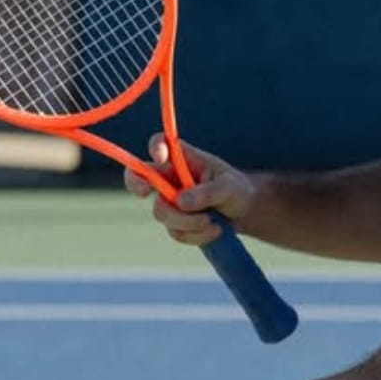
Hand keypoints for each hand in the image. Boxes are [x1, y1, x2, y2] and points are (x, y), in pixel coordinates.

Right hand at [123, 134, 252, 247]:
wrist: (243, 214)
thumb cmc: (237, 190)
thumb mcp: (230, 187)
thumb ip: (208, 192)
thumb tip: (181, 202)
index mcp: (183, 158)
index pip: (161, 144)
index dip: (156, 148)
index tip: (161, 159)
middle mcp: (170, 177)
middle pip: (140, 177)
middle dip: (137, 185)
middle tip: (145, 193)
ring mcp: (169, 200)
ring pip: (162, 212)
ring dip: (188, 222)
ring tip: (212, 222)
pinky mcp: (175, 222)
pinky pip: (175, 232)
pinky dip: (196, 235)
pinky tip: (214, 230)